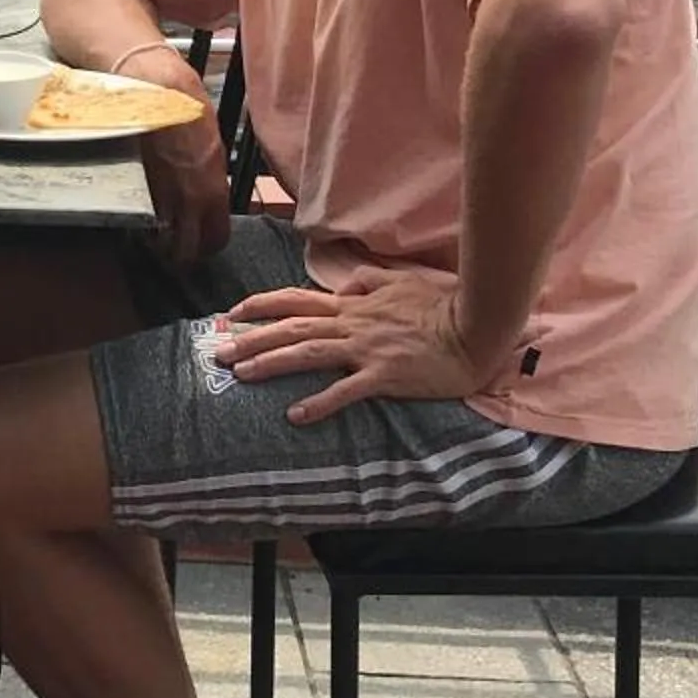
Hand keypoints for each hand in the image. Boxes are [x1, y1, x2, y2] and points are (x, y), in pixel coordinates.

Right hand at [122, 46, 225, 265]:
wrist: (152, 85)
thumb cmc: (185, 105)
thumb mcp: (211, 142)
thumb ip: (210, 175)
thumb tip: (208, 193)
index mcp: (211, 187)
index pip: (215, 238)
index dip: (209, 246)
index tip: (203, 245)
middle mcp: (185, 197)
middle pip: (186, 249)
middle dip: (182, 254)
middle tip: (179, 252)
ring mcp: (156, 192)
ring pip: (159, 237)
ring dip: (159, 241)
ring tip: (157, 236)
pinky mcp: (131, 183)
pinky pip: (139, 214)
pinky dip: (141, 220)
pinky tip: (141, 214)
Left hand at [219, 265, 500, 424]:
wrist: (478, 326)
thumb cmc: (444, 305)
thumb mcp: (402, 282)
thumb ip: (370, 282)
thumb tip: (346, 285)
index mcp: (355, 304)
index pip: (297, 301)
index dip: (262, 305)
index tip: (232, 312)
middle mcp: (354, 324)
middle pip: (292, 328)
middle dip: (252, 337)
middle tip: (218, 351)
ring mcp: (368, 349)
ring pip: (309, 354)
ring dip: (272, 364)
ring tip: (241, 375)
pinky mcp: (386, 375)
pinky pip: (346, 391)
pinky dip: (319, 402)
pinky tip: (295, 415)